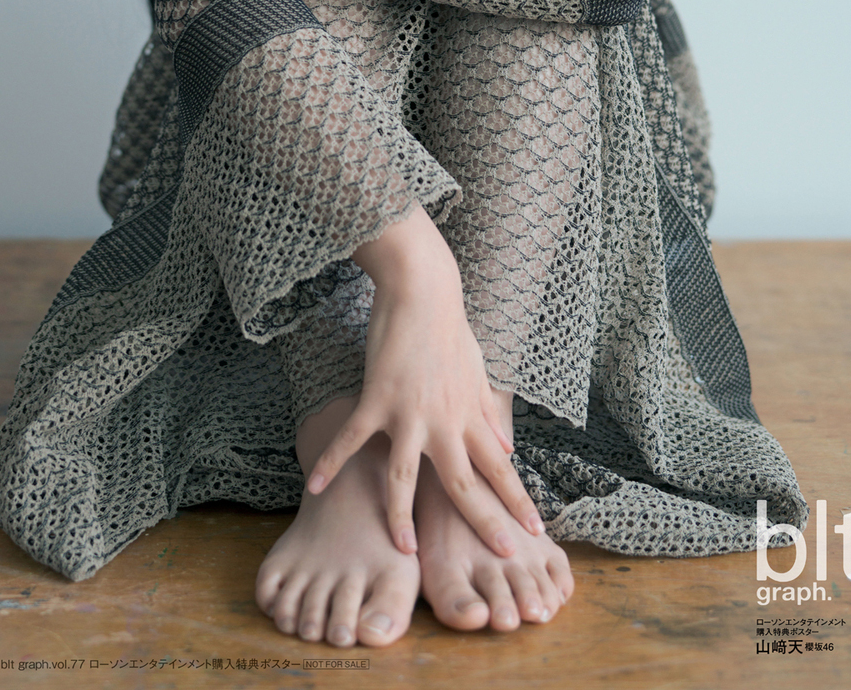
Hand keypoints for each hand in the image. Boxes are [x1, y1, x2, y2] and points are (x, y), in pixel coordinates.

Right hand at [305, 206, 544, 557]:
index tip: (535, 530)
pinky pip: (352, 440)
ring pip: (406, 478)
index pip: (501, 467)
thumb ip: (490, 412)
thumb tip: (509, 446)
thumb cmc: (449, 327)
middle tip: (499, 560)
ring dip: (403, 517)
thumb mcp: (478, 370)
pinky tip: (315, 488)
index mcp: (471, 414)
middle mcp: (445, 421)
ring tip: (403, 551)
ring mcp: (409, 413)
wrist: (422, 290)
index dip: (518, 500)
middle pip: (465, 484)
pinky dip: (333, 463)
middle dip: (484, 523)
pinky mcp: (376, 399)